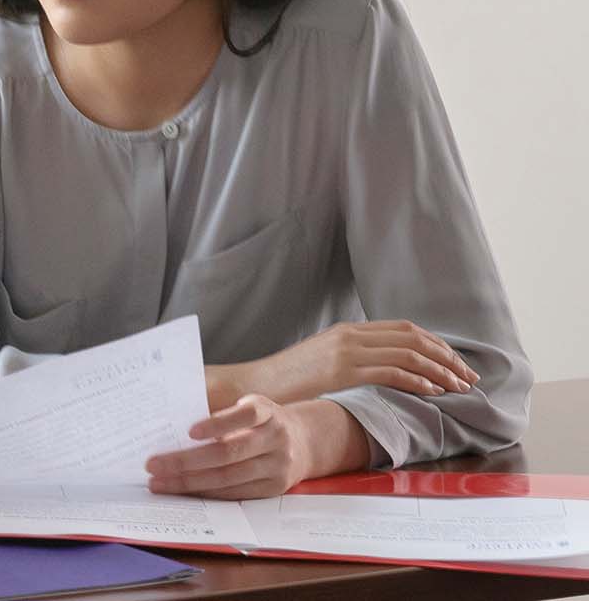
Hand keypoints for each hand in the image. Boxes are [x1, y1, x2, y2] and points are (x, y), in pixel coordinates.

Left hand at [145, 395, 361, 499]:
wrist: (304, 442)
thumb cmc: (261, 421)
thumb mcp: (249, 407)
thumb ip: (220, 412)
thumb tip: (171, 423)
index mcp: (267, 412)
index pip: (245, 415)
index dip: (218, 423)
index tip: (189, 432)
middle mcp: (276, 438)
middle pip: (228, 453)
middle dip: (186, 461)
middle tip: (153, 464)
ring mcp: (277, 466)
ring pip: (228, 478)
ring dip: (189, 482)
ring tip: (159, 482)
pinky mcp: (274, 488)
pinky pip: (235, 493)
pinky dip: (206, 493)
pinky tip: (183, 491)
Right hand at [210, 320, 476, 408]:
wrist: (253, 387)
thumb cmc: (284, 383)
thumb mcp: (320, 364)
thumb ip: (349, 362)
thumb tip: (380, 375)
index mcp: (347, 331)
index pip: (404, 329)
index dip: (436, 344)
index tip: (455, 363)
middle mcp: (350, 335)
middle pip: (413, 338)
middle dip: (447, 357)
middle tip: (468, 376)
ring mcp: (346, 351)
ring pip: (409, 354)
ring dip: (440, 371)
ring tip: (458, 387)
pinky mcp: (343, 370)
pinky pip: (392, 371)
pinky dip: (419, 380)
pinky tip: (433, 392)